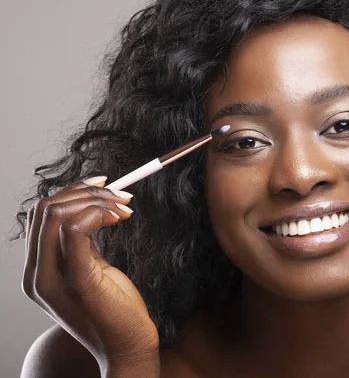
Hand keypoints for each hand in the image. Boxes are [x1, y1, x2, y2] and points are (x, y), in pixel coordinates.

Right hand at [21, 176, 159, 368]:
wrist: (127, 346)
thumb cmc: (114, 307)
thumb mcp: (91, 270)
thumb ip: (81, 245)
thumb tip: (89, 210)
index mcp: (38, 270)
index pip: (41, 215)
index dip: (73, 191)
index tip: (105, 186)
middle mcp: (37, 274)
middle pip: (46, 209)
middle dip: (87, 192)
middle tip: (122, 197)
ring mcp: (53, 279)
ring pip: (57, 214)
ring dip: (97, 201)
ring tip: (125, 209)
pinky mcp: (78, 280)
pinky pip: (75, 231)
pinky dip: (97, 213)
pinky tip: (117, 218)